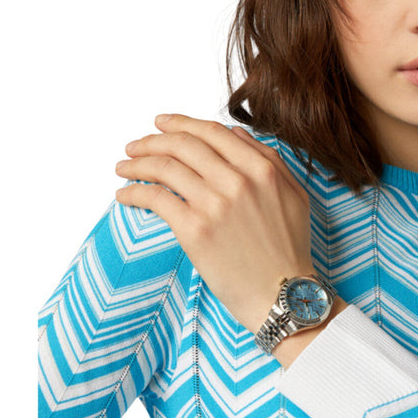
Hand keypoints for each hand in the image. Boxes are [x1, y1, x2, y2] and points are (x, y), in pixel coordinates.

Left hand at [114, 115, 313, 336]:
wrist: (283, 294)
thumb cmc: (288, 249)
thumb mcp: (294, 195)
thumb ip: (269, 159)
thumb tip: (236, 134)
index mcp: (262, 168)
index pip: (212, 132)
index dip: (181, 123)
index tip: (161, 124)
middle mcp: (238, 180)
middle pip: (183, 145)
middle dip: (152, 140)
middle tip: (135, 145)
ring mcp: (215, 203)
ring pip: (164, 168)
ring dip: (136, 164)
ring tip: (123, 167)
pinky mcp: (195, 229)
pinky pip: (155, 198)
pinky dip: (134, 192)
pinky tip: (124, 194)